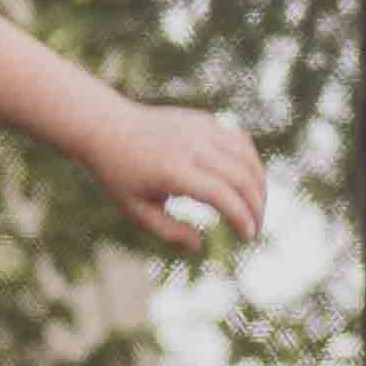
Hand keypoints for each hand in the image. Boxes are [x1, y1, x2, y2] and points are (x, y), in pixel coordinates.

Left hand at [87, 94, 267, 252]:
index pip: (222, 195)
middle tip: (255, 229)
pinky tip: (247, 183)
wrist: (106, 126)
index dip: (242, 218)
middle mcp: (191, 146)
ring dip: (260, 184)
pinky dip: (250, 162)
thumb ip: (169, 232)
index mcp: (173, 171)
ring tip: (256, 208)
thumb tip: (200, 244)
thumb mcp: (136, 211)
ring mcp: (200, 128)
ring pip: (247, 155)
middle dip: (257, 206)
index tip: (249, 237)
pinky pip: (239, 140)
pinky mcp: (204, 120)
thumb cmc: (119, 174)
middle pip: (242, 176)